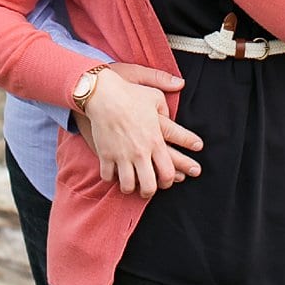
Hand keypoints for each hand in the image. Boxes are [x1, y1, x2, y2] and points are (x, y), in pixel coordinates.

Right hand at [79, 63, 204, 194]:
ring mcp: (122, 155)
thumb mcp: (156, 97)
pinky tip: (115, 175)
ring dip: (131, 188)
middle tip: (153, 187)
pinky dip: (112, 178)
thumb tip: (172, 112)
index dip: (175, 177)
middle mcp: (140, 152)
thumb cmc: (131, 94)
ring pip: (128, 185)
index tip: (180, 176)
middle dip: (152, 190)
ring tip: (133, 184)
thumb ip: (167, 108)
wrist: (104, 95)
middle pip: (149, 185)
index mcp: (156, 140)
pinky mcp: (105, 155)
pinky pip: (108, 177)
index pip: (168, 169)